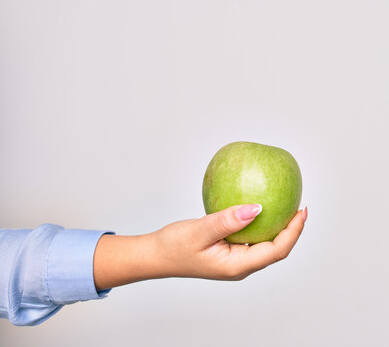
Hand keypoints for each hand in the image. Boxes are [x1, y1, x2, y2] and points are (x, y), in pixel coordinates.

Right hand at [93, 204, 307, 289]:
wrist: (156, 255)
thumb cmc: (173, 246)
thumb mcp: (199, 231)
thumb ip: (227, 220)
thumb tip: (257, 208)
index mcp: (237, 266)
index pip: (276, 250)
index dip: (293, 232)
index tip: (302, 211)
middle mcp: (240, 265)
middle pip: (275, 249)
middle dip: (291, 230)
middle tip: (299, 207)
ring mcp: (234, 259)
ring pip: (264, 244)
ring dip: (278, 227)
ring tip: (285, 207)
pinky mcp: (228, 251)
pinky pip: (250, 237)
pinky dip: (259, 224)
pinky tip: (257, 209)